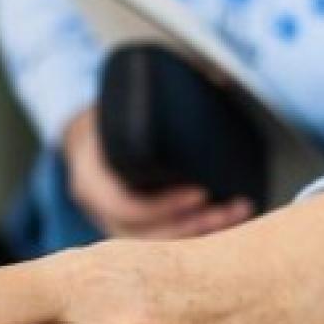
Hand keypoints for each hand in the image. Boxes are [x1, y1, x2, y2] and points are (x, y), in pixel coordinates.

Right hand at [62, 107, 253, 238]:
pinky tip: (227, 224)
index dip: (163, 206)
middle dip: (192, 226)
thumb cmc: (108, 119)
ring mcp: (115, 224)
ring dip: (200, 234)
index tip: (201, 191)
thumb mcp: (119, 104)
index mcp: (90, 178)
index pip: (124, 205)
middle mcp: (99, 209)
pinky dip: (195, 236)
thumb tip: (222, 79)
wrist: (86, 140)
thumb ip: (159, 92)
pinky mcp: (133, 230)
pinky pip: (163, 243)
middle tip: (231, 209)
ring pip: (157, 244)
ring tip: (237, 215)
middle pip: (146, 234)